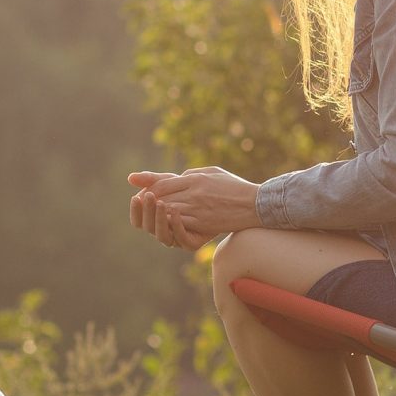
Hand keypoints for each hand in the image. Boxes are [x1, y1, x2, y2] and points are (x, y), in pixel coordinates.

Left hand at [127, 167, 260, 243]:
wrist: (255, 204)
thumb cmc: (235, 186)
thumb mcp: (212, 172)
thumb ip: (191, 174)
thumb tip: (175, 178)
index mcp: (195, 178)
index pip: (164, 183)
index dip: (150, 188)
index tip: (143, 193)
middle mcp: (194, 192)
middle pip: (162, 197)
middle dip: (148, 201)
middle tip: (140, 205)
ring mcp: (198, 208)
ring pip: (167, 210)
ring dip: (156, 213)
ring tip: (150, 215)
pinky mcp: (203, 222)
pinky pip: (180, 223)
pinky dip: (169, 223)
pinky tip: (165, 223)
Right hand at [127, 172, 209, 251]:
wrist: (219, 199)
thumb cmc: (191, 190)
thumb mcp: (171, 181)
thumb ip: (152, 180)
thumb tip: (130, 178)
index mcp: (154, 219)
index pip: (138, 220)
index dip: (135, 211)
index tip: (136, 197)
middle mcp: (163, 231)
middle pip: (147, 227)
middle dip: (147, 212)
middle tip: (149, 196)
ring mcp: (177, 239)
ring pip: (162, 236)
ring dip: (160, 219)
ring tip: (162, 203)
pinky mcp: (192, 243)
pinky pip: (181, 239)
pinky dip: (176, 225)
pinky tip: (176, 210)